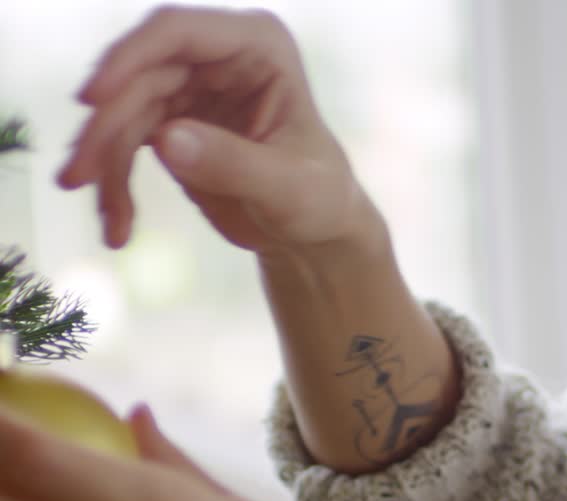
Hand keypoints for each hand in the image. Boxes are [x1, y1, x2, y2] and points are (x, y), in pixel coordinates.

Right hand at [57, 5, 378, 256]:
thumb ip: (233, 163)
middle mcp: (217, 57)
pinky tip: (118, 227)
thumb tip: (168, 139)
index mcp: (258, 47)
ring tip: (107, 220)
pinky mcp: (168, 123)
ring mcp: (189, 88)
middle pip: (137, 76)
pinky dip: (115, 183)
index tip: (92, 99)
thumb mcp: (288, 188)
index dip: (129, 58)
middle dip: (105, 127)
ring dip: (103, 162)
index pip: (178, 32)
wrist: (312, 231)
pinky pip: (123, 144)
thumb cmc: (319, 199)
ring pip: (122, 112)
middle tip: (78, 177)